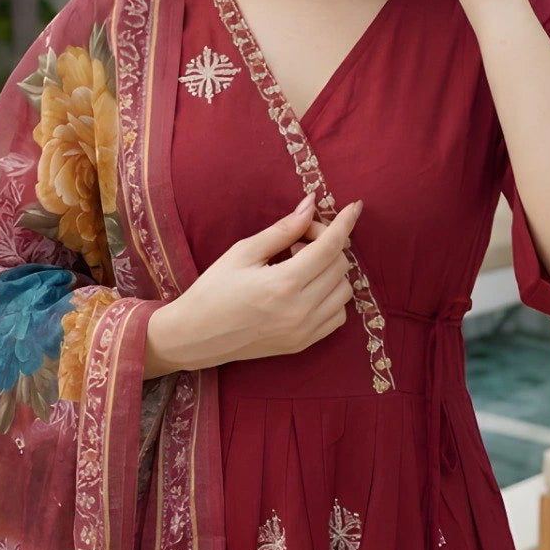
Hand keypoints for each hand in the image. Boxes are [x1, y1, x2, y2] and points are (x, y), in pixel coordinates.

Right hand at [157, 193, 361, 370]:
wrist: (195, 336)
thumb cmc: (214, 289)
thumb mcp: (243, 252)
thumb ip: (282, 229)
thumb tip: (311, 205)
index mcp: (284, 284)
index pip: (330, 247)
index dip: (345, 223)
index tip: (355, 206)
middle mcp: (301, 311)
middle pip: (340, 265)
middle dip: (327, 243)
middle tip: (298, 239)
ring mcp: (305, 331)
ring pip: (344, 290)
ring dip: (330, 270)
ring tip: (298, 265)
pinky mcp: (303, 344)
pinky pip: (337, 315)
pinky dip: (330, 296)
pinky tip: (307, 287)